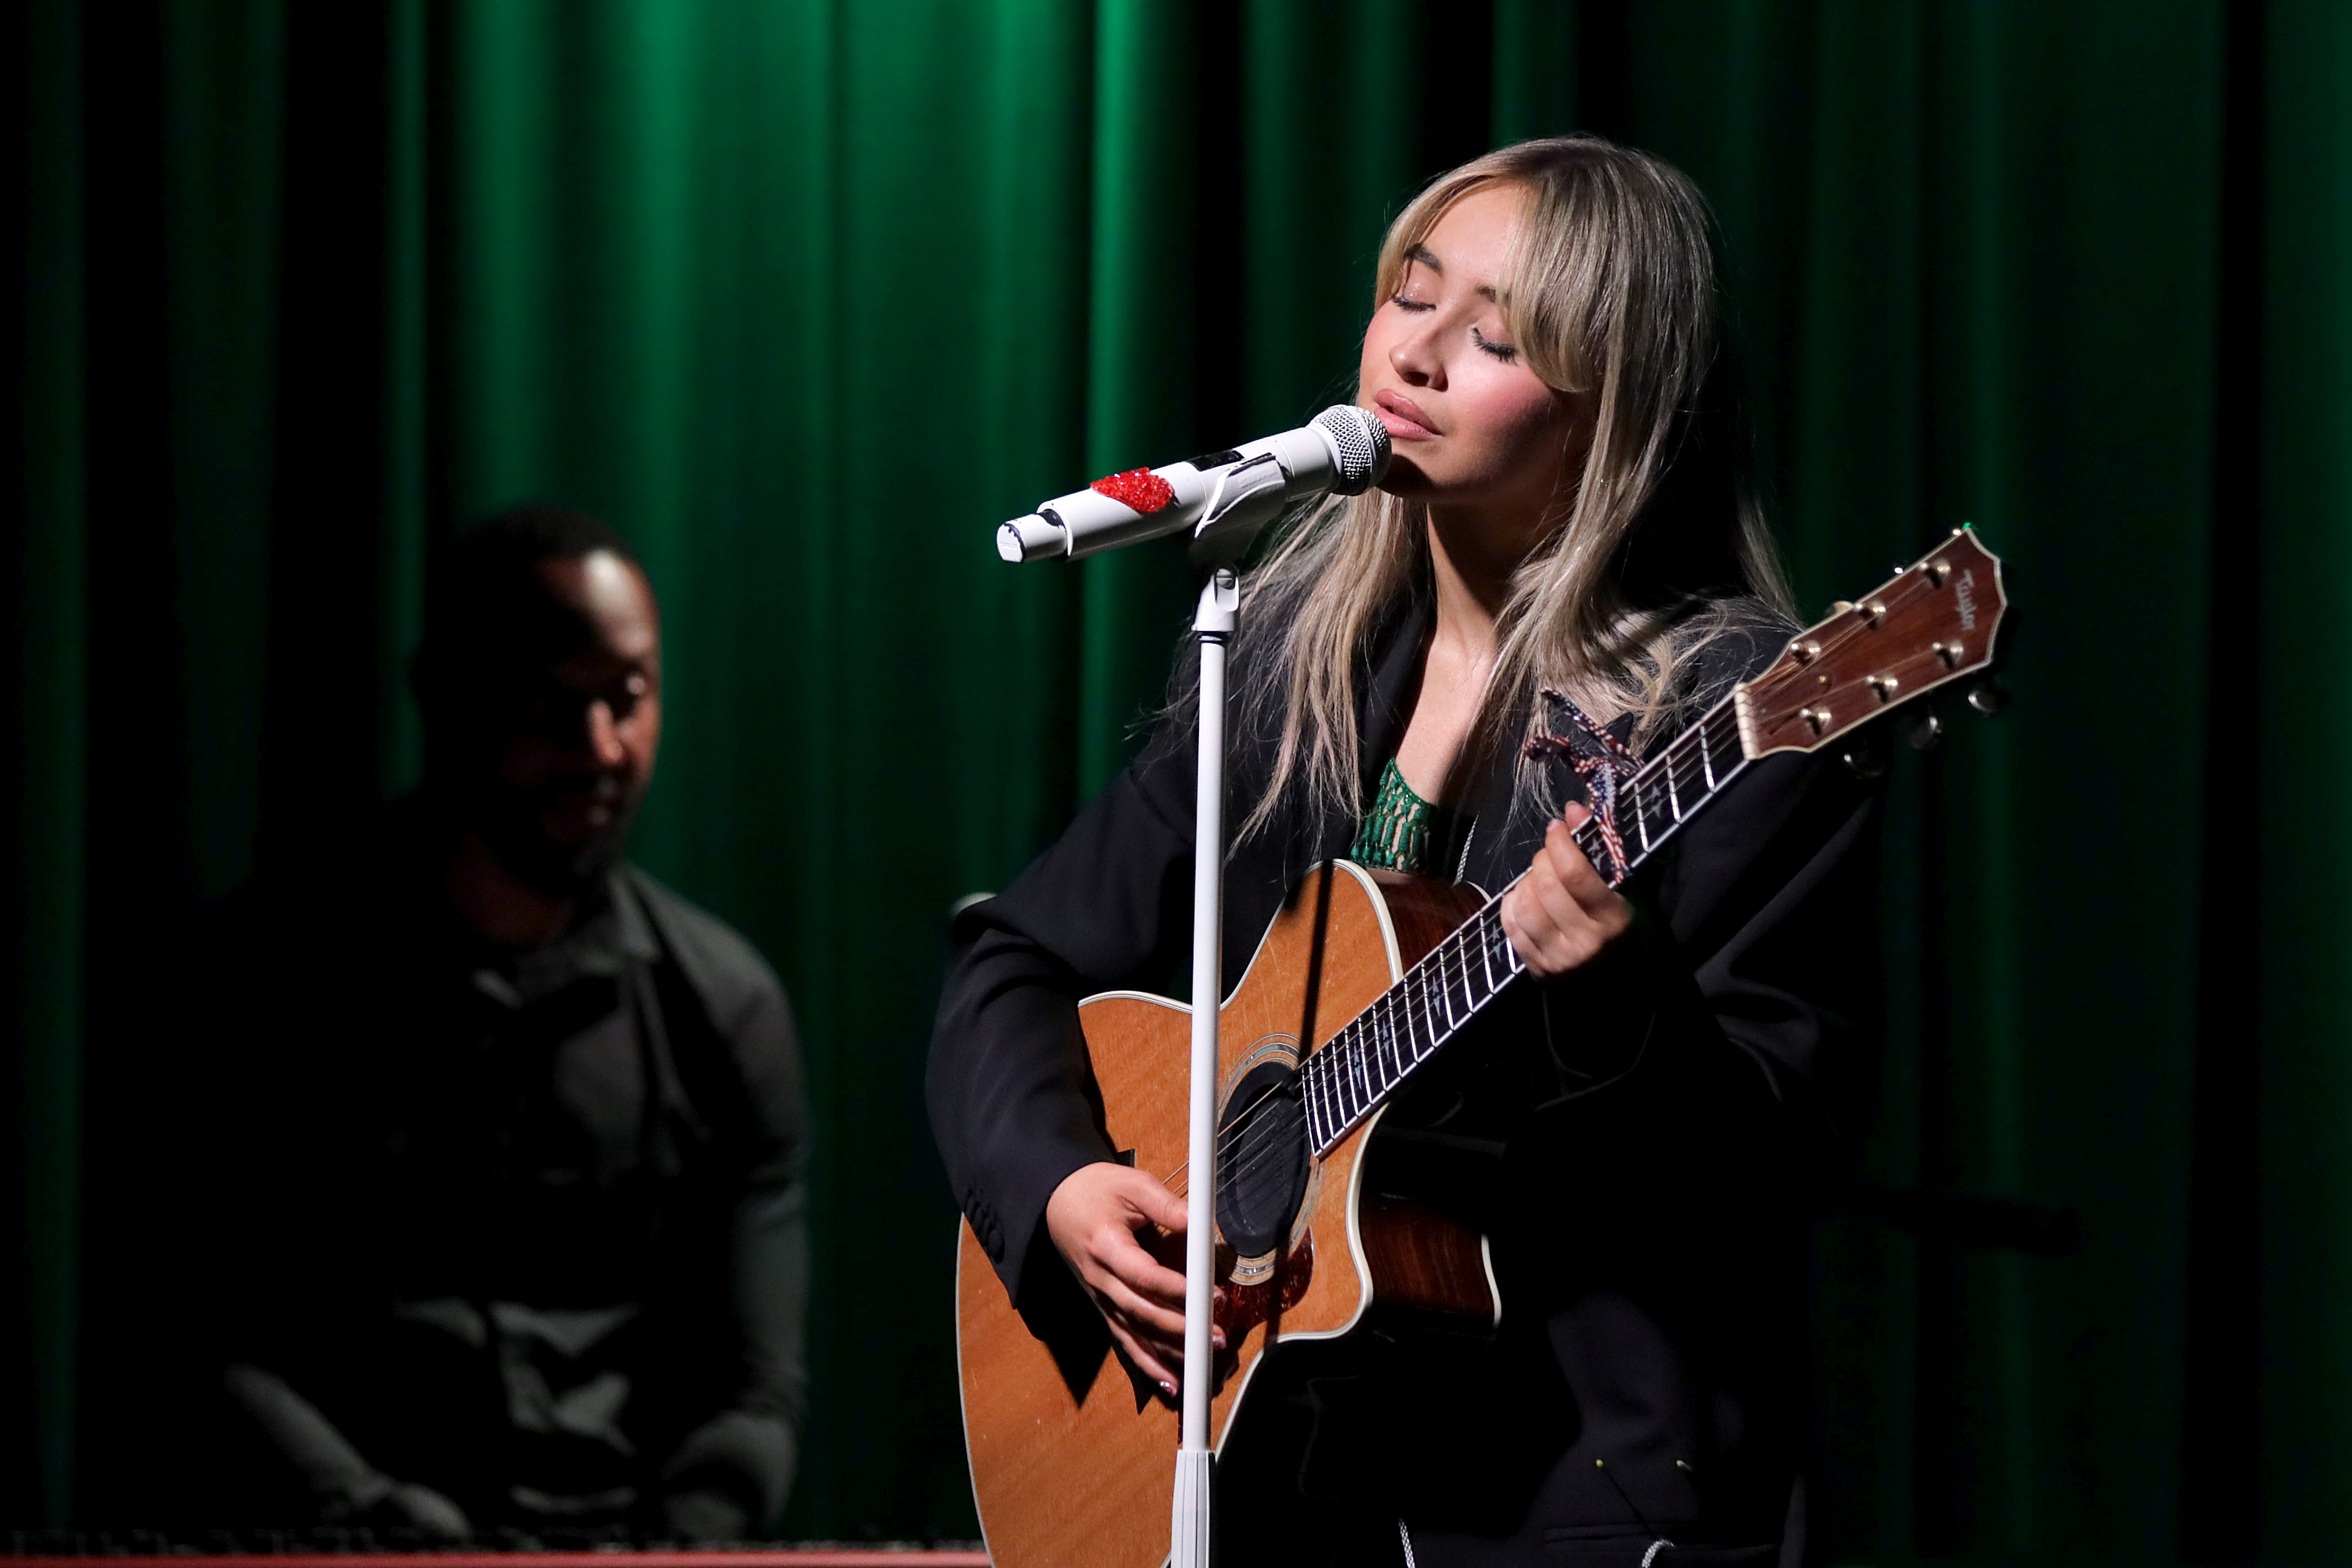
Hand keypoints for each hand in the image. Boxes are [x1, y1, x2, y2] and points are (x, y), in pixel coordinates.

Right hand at [1045, 1161, 1221, 1395]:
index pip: (1143, 1276)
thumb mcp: (1133, 1184)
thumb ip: (1168, 1205)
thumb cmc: (1096, 1189)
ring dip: (1168, 1352)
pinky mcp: (1103, 1307)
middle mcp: (1099, 1279)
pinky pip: (1124, 1340)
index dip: (1177, 1289)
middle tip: (1215, 1337)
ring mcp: (1099, 1298)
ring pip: (1133, 1333)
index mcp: (1106, 1245)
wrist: (1056, 1202)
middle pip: (1140, 1311)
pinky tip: (1169, 1383)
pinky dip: (1146, 1364)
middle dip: (1180, 1328)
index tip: (1210, 1295)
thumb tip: (1202, 1223)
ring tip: (1199, 1366)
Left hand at [1499, 801, 1633, 978]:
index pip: (1575, 874)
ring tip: (1540, 880)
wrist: (1617, 978)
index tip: (1556, 828)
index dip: (1560, 843)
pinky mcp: (1537, 970)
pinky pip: (1510, 925)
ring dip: (1526, 882)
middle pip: (1546, 886)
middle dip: (1542, 859)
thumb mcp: (1621, 885)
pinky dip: (1512, 903)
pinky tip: (1526, 899)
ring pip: (1525, 905)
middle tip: (1549, 855)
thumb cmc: (1621, 924)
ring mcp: (1559, 961)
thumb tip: (1572, 809)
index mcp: (1614, 919)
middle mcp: (1586, 944)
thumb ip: (1598, 846)